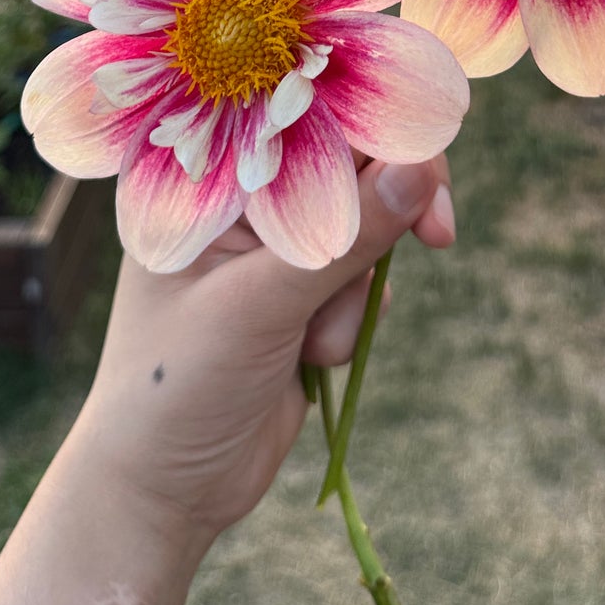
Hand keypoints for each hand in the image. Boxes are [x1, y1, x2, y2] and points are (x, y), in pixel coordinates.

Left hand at [73, 156, 455, 551]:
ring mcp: (269, 246)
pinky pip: (363, 273)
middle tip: (439, 235)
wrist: (165, 491)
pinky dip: (354, 313)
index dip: (373, 121)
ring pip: (365, 222)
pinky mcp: (299, 292)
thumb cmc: (178, 384)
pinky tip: (314, 358)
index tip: (430, 156)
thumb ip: (345, 236)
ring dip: (358, 284)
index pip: (302, 113)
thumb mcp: (260, 306)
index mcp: (203, 175)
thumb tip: (422, 166)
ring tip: (314, 343)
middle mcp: (237, 196)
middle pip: (347, 160)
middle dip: (390, 204)